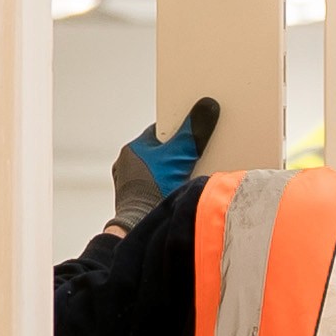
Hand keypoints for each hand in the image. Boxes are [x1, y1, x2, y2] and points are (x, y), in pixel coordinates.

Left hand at [113, 92, 222, 222]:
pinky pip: (157, 189)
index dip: (179, 130)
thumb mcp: (178, 157)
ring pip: (159, 172)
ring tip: (192, 175)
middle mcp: (128, 166)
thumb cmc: (152, 191)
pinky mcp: (138, 204)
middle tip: (198, 154)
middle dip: (178, 153)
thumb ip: (193, 134)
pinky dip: (169, 189)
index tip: (194, 129)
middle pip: (161, 152)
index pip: (160, 132)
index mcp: (133, 150)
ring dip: (174, 172)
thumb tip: (207, 106)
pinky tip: (181, 193)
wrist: (139, 228)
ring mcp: (131, 186)